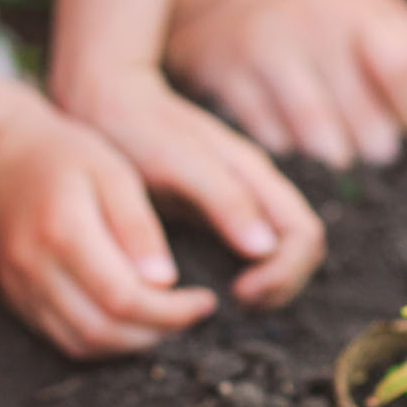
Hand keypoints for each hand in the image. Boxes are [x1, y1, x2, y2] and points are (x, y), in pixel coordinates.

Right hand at [0, 102, 217, 357]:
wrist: (0, 154)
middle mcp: (33, 267)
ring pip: (83, 343)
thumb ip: (139, 227)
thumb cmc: (66, 155)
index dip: (170, 312)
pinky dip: (103, 340)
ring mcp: (19, 287)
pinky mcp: (15, 298)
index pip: (123, 297)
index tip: (204, 301)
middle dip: (157, 332)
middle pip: (102, 330)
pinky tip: (130, 320)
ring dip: (131, 342)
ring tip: (165, 319)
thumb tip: (166, 281)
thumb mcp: (115, 173)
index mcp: (61, 231)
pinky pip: (63, 338)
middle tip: (190, 314)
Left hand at [55, 67, 325, 308]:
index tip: (240, 291)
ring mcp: (235, 204)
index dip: (284, 272)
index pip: (304, 236)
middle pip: (299, 250)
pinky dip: (237, 279)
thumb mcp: (181, 161)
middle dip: (279, 285)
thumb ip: (225, 199)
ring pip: (275, 256)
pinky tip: (203, 288)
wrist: (101, 105)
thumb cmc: (140, 129)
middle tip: (234, 301)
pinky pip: (243, 256)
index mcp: (256, 176)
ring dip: (262, 286)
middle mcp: (254, 191)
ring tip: (222, 300)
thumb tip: (265, 249)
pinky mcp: (210, 216)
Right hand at [166, 0, 406, 170]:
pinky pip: (272, 137)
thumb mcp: (375, 12)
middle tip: (372, 146)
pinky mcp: (226, 74)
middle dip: (374, 143)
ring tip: (336, 147)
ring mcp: (265, 46)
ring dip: (334, 150)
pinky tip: (290, 130)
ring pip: (318, 136)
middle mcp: (311, 19)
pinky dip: (287, 143)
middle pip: (365, 119)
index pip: (405, 65)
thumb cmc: (323, 15)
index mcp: (360, 4)